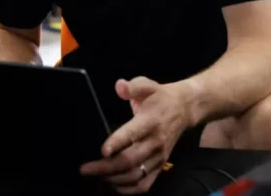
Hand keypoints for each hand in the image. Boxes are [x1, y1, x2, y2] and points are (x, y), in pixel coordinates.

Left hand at [79, 77, 191, 193]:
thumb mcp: (147, 85)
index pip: (133, 134)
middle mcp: (155, 142)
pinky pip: (146, 183)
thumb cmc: (160, 97)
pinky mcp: (161, 165)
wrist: (185, 109)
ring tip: (95, 176)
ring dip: (114, 178)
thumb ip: (133, 86)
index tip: (102, 150)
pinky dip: (129, 189)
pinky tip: (113, 185)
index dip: (117, 143)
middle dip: (106, 167)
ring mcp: (159, 156)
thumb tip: (119, 86)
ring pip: (136, 175)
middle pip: (131, 160)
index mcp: (150, 121)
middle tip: (85, 169)